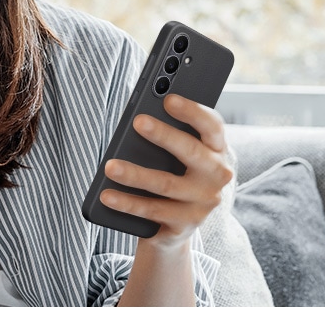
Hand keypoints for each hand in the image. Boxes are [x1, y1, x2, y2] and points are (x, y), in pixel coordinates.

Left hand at [100, 94, 233, 249]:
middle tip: (138, 122)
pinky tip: (107, 195)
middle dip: (164, 135)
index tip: (169, 100)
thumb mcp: (178, 154)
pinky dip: (127, 204)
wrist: (177, 223)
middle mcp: (217, 175)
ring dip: (136, 174)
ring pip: (166, 185)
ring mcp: (203, 202)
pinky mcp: (185, 225)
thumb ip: (170, 135)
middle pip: (191, 152)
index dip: (193, 112)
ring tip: (111, 166)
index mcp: (217, 150)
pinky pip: (153, 212)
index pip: (212, 126)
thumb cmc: (174, 174)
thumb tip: (142, 119)